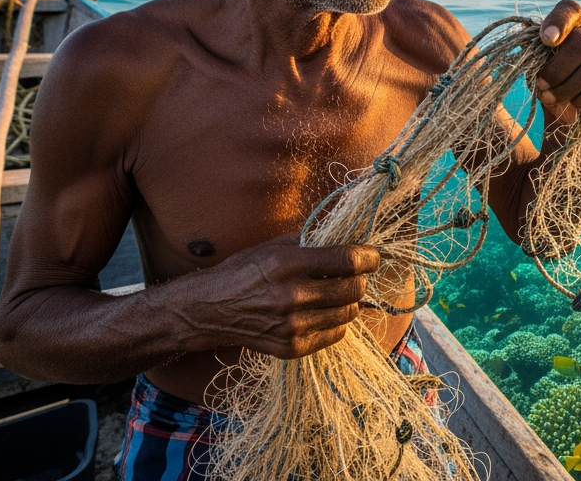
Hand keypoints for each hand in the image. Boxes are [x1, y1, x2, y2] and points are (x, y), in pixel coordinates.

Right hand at [180, 232, 380, 358]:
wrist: (208, 310)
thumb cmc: (242, 272)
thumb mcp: (272, 246)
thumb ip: (311, 239)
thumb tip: (349, 233)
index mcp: (287, 264)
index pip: (348, 261)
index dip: (369, 258)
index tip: (372, 256)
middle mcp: (291, 296)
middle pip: (354, 289)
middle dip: (360, 279)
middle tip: (352, 275)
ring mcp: (292, 326)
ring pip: (349, 313)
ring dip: (348, 301)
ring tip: (334, 293)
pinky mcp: (291, 347)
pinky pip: (336, 334)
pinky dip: (335, 321)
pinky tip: (320, 311)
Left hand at [536, 0, 580, 120]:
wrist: (573, 106)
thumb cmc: (554, 77)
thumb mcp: (539, 63)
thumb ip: (534, 46)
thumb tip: (524, 27)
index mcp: (578, 20)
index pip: (569, 10)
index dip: (557, 23)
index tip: (545, 40)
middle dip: (557, 69)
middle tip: (541, 85)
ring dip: (568, 86)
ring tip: (551, 98)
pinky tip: (574, 102)